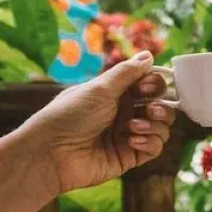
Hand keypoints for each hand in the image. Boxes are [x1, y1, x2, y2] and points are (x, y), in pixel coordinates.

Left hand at [23, 50, 176, 195]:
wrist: (51, 153)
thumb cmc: (69, 115)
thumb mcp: (99, 88)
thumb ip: (127, 73)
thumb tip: (149, 55)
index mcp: (115, 93)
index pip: (148, 86)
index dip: (154, 85)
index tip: (148, 87)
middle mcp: (124, 113)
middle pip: (160, 107)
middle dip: (160, 107)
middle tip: (150, 109)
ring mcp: (128, 135)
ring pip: (161, 128)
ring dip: (154, 126)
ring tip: (133, 128)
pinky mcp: (130, 156)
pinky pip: (154, 148)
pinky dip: (149, 142)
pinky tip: (132, 141)